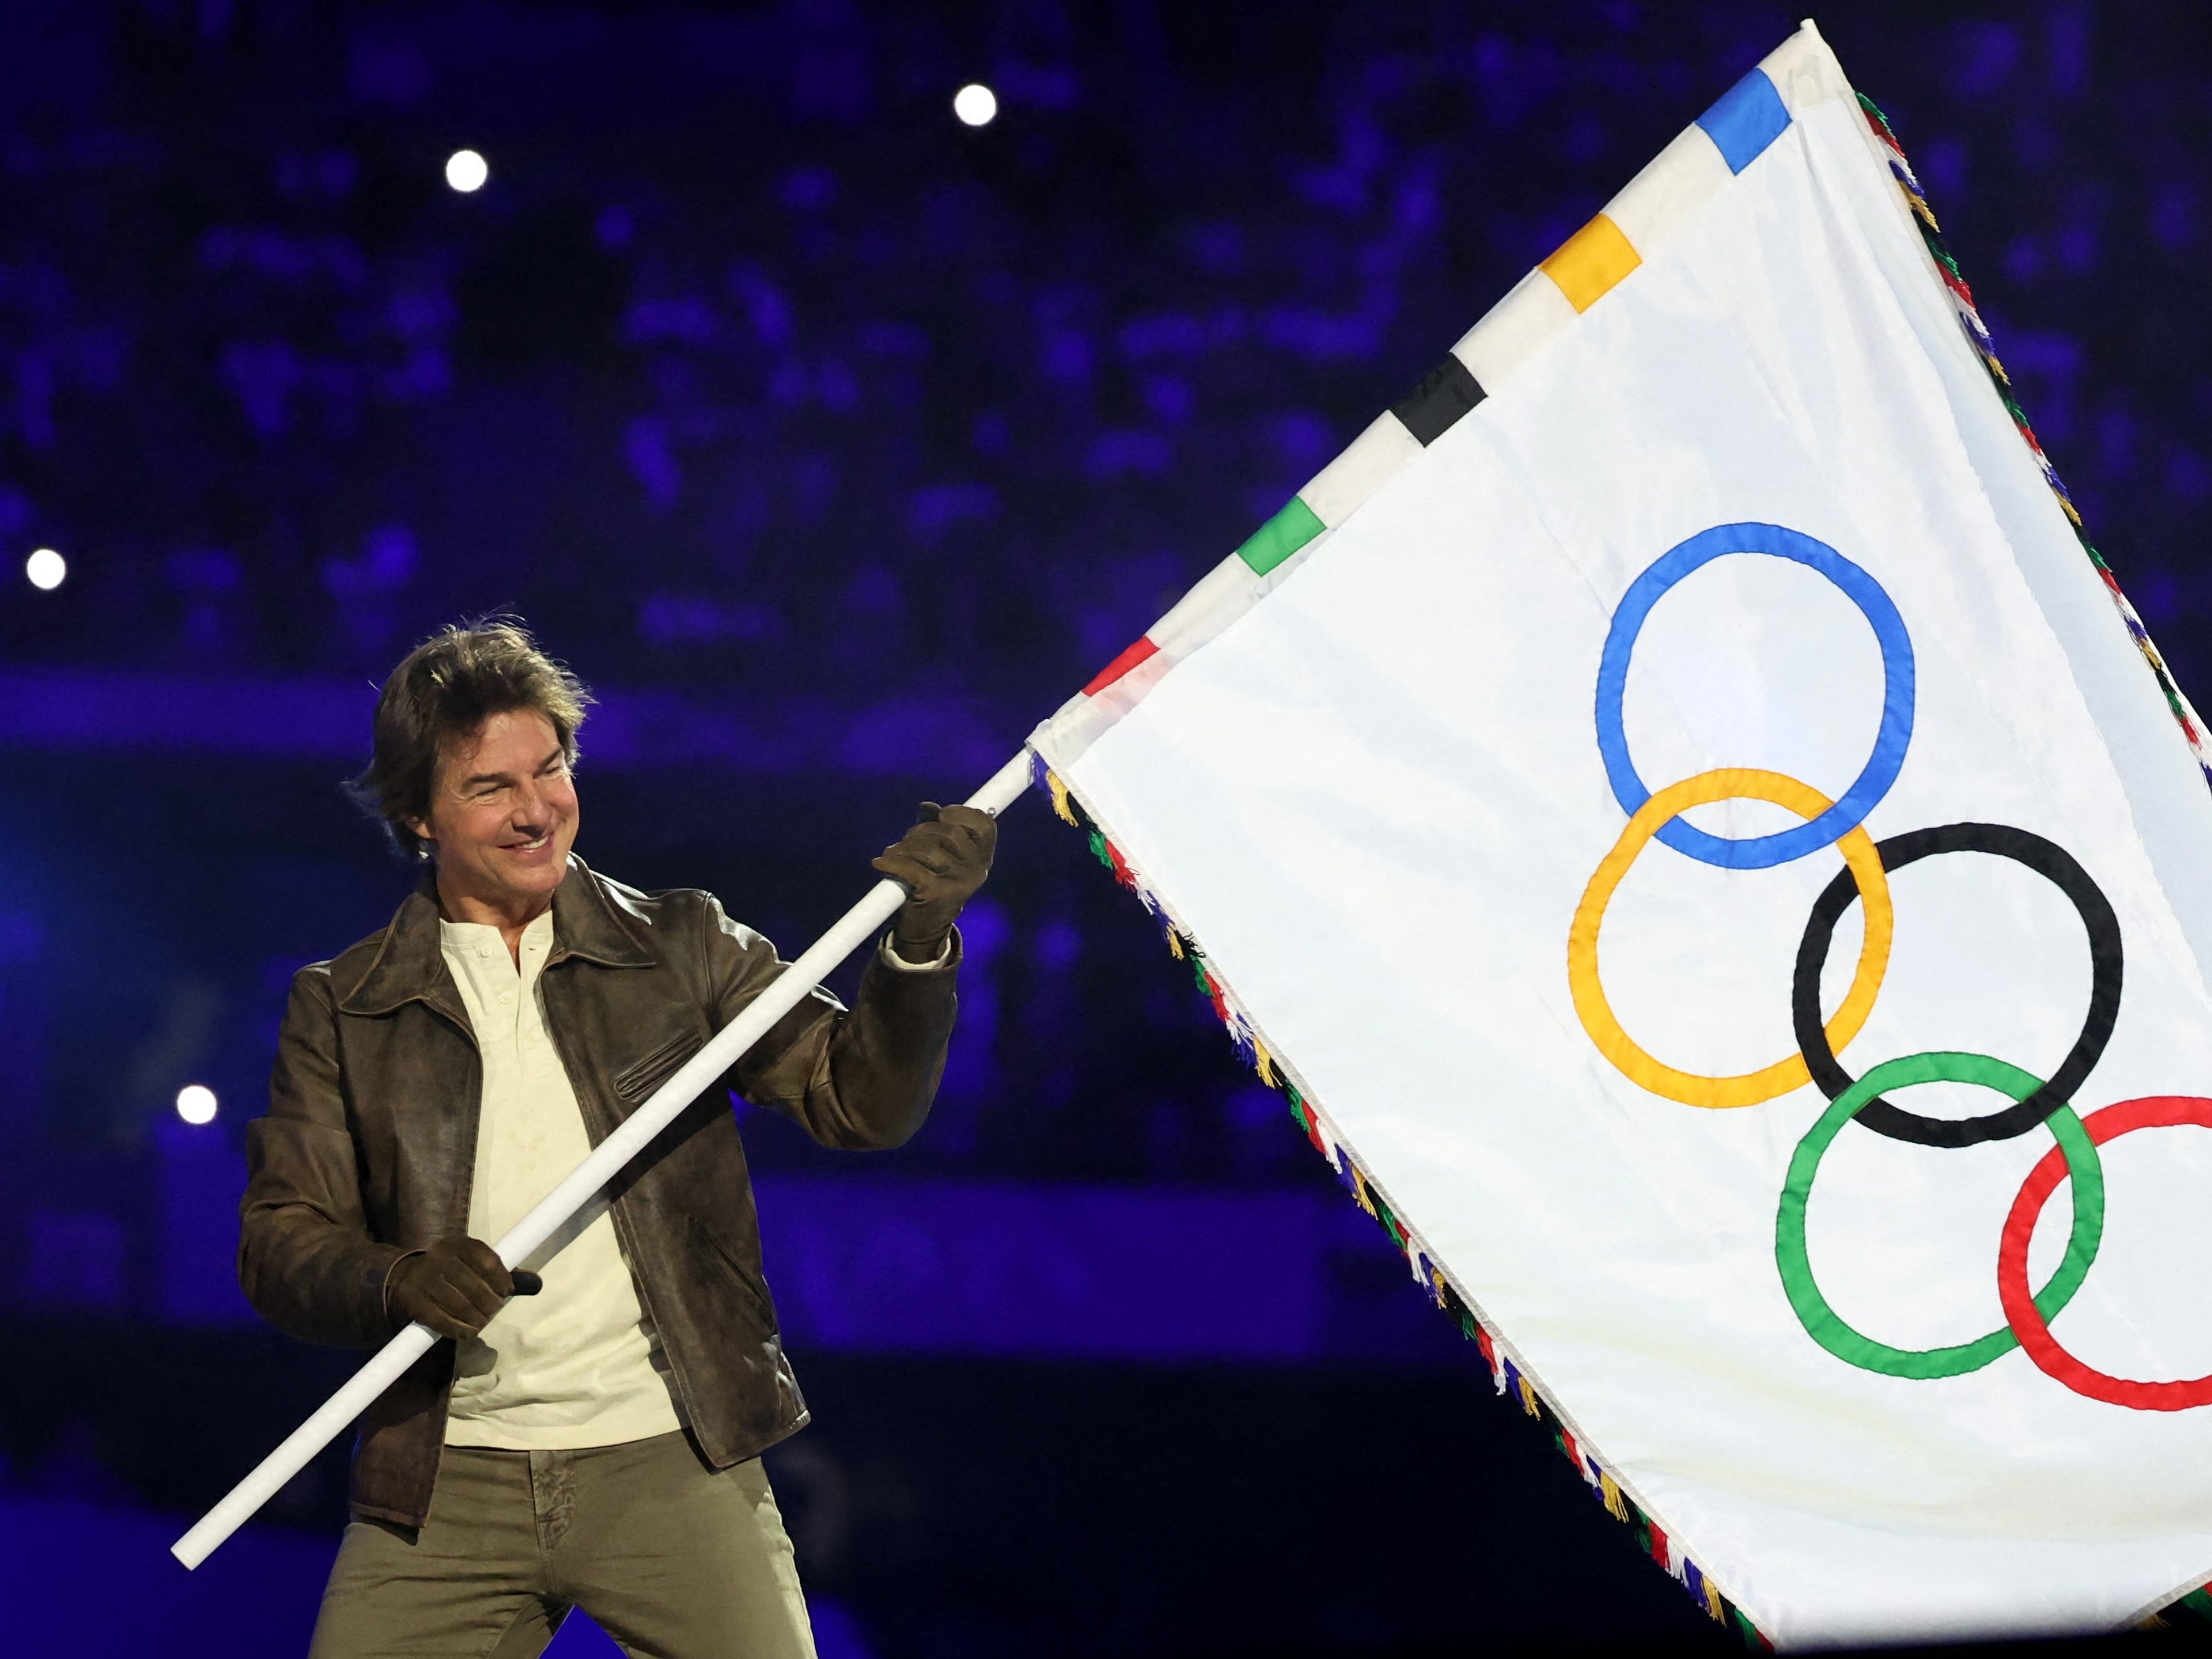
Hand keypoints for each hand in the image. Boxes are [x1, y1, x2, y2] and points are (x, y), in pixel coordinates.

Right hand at [387, 1235, 515, 1338]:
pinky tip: (469, 1333)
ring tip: (482, 1322)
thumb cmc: (451, 1270)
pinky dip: (458, 1330)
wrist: (405, 1275)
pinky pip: (440, 1320)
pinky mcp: (413, 1300)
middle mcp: (439, 1257)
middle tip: (493, 1310)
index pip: (488, 1262)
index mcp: (459, 1243)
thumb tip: (538, 1284)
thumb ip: (503, 1274)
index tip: (506, 1292)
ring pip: (458, 1305)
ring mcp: (424, 1279)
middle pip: (474, 1286)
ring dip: (476, 1319)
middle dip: (489, 1303)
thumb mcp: (474, 1263)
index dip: (502, 1281)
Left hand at [871, 802, 995, 961]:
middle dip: (921, 830)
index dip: (962, 813)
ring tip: (891, 854)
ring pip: (926, 848)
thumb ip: (937, 827)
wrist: (926, 929)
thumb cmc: (934, 883)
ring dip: (903, 847)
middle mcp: (976, 870)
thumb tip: (927, 806)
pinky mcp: (936, 894)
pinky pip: (909, 867)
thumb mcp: (942, 855)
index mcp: (982, 858)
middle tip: (906, 840)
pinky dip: (891, 862)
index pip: (984, 824)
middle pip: (948, 832)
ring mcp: (958, 882)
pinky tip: (880, 863)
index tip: (941, 814)